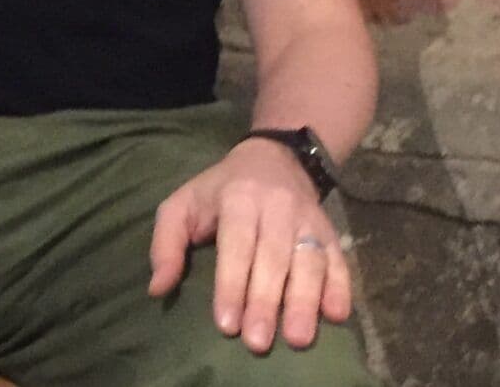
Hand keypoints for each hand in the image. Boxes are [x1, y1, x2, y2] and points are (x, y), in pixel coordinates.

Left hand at [146, 137, 351, 353]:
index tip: (227, 323)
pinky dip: (341, 287)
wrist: (273, 158)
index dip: (231, 283)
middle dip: (265, 301)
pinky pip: (338, 259)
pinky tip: (337, 314)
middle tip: (257, 341)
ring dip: (304, 300)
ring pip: (309, 260)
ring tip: (297, 338)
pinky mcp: (330, 232)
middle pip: (273, 256)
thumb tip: (158, 287)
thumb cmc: (220, 190)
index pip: (236, 243)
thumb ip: (166, 243)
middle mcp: (277, 207)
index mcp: (238, 198)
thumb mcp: (183, 203)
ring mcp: (308, 219)